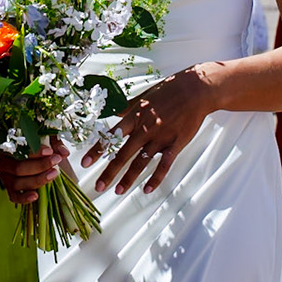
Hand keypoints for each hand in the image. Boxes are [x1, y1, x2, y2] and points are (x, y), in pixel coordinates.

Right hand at [0, 139, 69, 205]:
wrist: (34, 156)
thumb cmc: (37, 144)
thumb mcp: (45, 138)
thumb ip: (54, 143)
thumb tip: (64, 152)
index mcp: (5, 146)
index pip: (17, 150)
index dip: (34, 152)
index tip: (50, 151)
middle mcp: (1, 162)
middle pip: (18, 168)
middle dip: (39, 165)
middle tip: (56, 161)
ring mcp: (5, 177)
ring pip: (17, 183)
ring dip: (37, 179)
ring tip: (54, 173)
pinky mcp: (10, 189)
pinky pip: (14, 197)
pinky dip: (23, 198)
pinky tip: (35, 196)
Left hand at [86, 68, 216, 196]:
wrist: (195, 90)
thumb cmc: (168, 91)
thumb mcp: (143, 97)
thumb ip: (126, 108)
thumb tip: (111, 112)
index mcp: (135, 116)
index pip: (111, 136)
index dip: (97, 150)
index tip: (85, 163)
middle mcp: (145, 128)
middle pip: (123, 153)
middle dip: (109, 171)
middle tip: (98, 186)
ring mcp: (161, 137)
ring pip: (141, 162)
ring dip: (129, 178)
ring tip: (118, 191)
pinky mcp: (176, 144)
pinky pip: (164, 165)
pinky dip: (155, 178)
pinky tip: (147, 189)